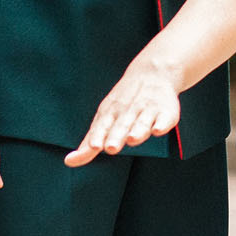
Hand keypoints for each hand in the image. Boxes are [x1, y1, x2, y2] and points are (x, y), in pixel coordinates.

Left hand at [64, 58, 183, 166]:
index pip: (103, 126)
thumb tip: (68, 162)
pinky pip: (165, 118)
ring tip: (132, 139)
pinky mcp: (166, 112)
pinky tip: (158, 130)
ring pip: (142, 122)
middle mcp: (128, 112)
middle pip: (122, 125)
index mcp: (110, 114)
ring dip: (137, 130)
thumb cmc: (122, 105)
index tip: (94, 146)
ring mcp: (147, 111)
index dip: (98, 136)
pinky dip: (162, 123)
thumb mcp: (103, 120)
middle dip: (116, 136)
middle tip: (111, 147)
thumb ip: (88, 145)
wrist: (152, 74)